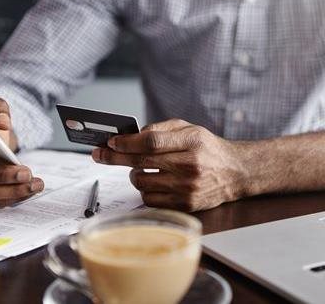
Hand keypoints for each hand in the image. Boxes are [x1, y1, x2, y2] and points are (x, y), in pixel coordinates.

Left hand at [91, 119, 247, 211]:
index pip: (152, 142)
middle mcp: (190, 166)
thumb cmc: (207, 148)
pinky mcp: (185, 205)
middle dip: (115, 157)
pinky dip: (145, 190)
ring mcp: (187, 188)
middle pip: (142, 162)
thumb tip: (132, 136)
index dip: (127, 142)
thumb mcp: (189, 128)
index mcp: (191, 142)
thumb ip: (161, 129)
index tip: (111, 142)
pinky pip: (150, 199)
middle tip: (100, 154)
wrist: (235, 172)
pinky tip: (153, 182)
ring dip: (134, 174)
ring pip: (142, 183)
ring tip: (141, 168)